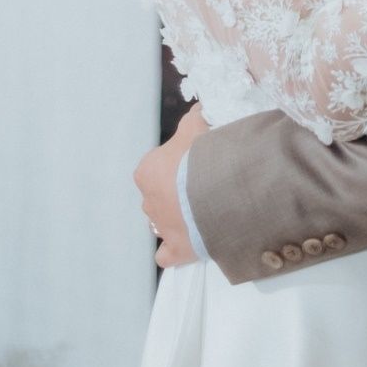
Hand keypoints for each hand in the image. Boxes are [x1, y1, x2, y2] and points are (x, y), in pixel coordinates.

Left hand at [134, 103, 208, 268]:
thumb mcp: (197, 124)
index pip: (157, 166)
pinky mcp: (175, 251)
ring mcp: (161, 228)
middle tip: (204, 185)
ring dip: (177, 219)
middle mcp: (147, 201)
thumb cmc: (204, 153)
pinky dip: (174, 250)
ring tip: (202, 212)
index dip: (178, 164)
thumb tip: (197, 111)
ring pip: (162, 223)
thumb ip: (193, 118)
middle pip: (160, 195)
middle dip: (177, 192)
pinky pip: (166, 255)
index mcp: (147, 171)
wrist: (219, 189)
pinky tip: (187, 243)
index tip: (197, 163)